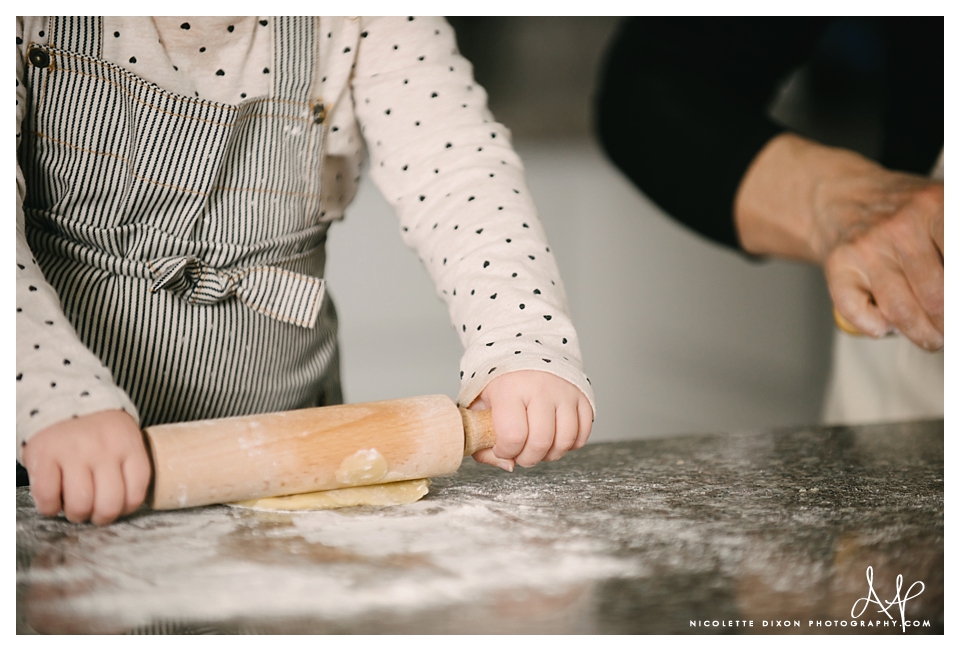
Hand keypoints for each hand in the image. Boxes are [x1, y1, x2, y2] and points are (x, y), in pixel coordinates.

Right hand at [21, 410, 151, 524]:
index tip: (117, 508)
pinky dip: (50, 507)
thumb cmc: (98, 428)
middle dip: (101, 518)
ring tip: (74, 506)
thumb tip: (125, 506)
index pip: (136, 492)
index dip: (126, 509)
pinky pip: (48, 497)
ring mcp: (73, 451)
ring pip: (80, 505)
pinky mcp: (45, 455)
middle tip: (94, 512)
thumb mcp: (124, 438)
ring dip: (76, 514)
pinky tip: (53, 500)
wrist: (63, 399)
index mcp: (128, 445)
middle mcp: (103, 448)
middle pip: (109, 504)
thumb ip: (129, 466)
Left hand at [468, 370, 592, 469]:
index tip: (501, 448)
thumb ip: (482, 438)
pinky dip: (570, 444)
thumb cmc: (500, 379)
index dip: (506, 451)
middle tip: (520, 453)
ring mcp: (565, 392)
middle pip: (541, 442)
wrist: (525, 346)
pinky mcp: (582, 395)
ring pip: (565, 441)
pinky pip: (583, 433)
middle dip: (527, 458)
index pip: (513, 435)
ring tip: (537, 447)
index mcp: (510, 388)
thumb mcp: (478, 403)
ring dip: (550, 454)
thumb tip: (508, 466)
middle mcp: (541, 388)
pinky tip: (554, 438)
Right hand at [817, 172, 942, 349]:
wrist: (841, 199)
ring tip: (930, 336)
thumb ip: (952, 245)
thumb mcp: (941, 209)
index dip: (959, 303)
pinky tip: (886, 323)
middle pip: (937, 297)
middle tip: (948, 330)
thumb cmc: (899, 212)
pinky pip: (859, 313)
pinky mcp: (838, 267)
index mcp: (933, 206)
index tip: (958, 316)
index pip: (956, 266)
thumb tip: (955, 297)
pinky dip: (877, 328)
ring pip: (901, 312)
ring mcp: (866, 249)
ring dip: (922, 335)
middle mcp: (898, 228)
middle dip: (947, 326)